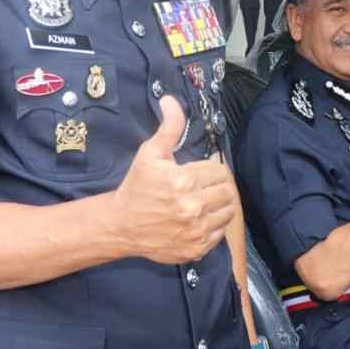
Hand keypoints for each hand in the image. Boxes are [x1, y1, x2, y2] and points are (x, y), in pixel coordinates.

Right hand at [111, 96, 236, 264]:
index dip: (209, 169)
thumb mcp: (150, 153)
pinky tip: (198, 219)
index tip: (198, 172)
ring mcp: (196, 230)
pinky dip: (213, 226)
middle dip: (216, 186)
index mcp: (184, 181)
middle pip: (227, 191)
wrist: (121, 225)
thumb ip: (169, 127)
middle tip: (201, 187)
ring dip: (219, 205)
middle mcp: (193, 207)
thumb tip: (171, 100)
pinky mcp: (197, 248)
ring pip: (228, 212)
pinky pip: (219, 233)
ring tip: (203, 202)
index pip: (218, 170)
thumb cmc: (137, 186)